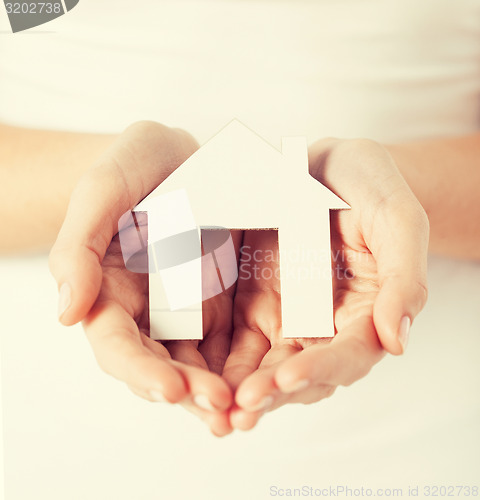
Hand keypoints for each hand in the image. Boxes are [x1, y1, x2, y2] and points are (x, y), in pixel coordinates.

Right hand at [49, 121, 235, 435]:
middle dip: (188, 390)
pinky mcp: (221, 303)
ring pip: (199, 364)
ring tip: (246, 411)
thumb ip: (79, 247)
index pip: (117, 343)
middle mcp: (147, 311)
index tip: (170, 389)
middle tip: (219, 408)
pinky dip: (244, 367)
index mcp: (111, 290)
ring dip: (219, 391)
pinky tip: (265, 380)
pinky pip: (232, 342)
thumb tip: (67, 314)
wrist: (181, 157)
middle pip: (161, 364)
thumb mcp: (103, 190)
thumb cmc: (134, 166)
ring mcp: (186, 310)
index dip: (140, 369)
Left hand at [224, 138, 428, 429]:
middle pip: (300, 373)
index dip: (321, 369)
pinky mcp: (251, 305)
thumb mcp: (395, 218)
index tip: (288, 376)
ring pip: (262, 367)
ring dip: (239, 390)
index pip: (348, 355)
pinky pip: (233, 341)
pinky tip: (195, 373)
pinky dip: (217, 362)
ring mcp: (284, 317)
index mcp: (364, 312)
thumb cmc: (367, 186)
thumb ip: (403, 277)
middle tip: (241, 407)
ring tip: (215, 407)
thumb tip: (397, 340)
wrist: (323, 165)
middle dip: (272, 393)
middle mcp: (323, 326)